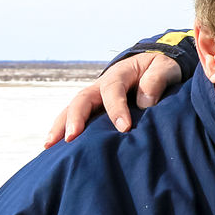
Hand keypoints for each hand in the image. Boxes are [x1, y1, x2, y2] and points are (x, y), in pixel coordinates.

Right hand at [43, 53, 181, 146]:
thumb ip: (156, 81)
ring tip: (50, 145)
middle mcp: (101, 85)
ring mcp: (94, 97)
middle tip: (71, 137)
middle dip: (76, 118)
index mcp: (120, 74)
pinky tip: (55, 149)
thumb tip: (145, 102)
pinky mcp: (93, 109)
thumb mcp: (164, 68)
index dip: (116, 108)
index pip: (113, 90)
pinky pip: (75, 118)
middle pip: (82, 99)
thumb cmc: (160, 68)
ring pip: (72, 108)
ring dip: (60, 126)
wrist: (153, 66)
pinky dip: (63, 130)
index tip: (124, 128)